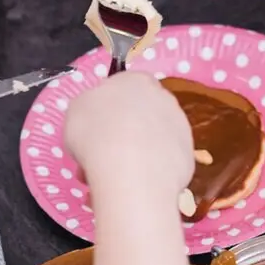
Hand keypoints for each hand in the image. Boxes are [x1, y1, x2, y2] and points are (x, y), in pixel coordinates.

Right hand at [65, 73, 193, 199]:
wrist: (130, 171)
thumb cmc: (96, 134)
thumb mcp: (76, 111)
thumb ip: (89, 108)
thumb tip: (96, 116)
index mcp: (136, 80)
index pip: (123, 89)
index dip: (106, 112)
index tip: (94, 132)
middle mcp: (164, 99)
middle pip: (140, 116)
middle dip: (121, 135)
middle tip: (101, 157)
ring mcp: (180, 128)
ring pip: (152, 142)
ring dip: (135, 156)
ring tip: (114, 176)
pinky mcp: (188, 157)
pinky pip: (163, 164)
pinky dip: (150, 173)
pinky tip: (135, 184)